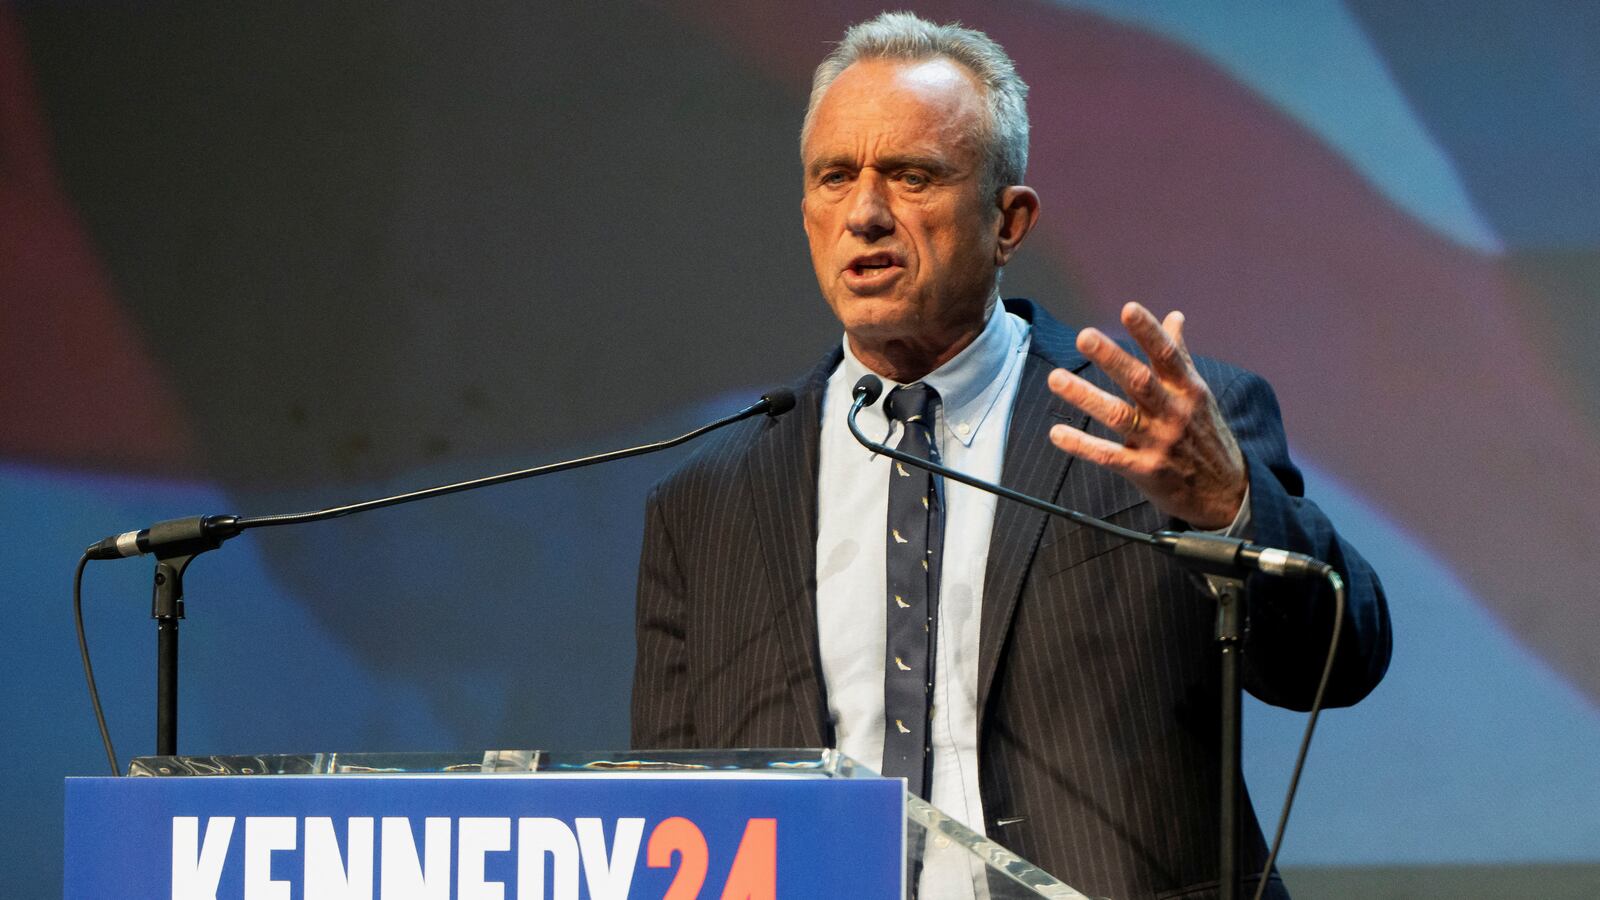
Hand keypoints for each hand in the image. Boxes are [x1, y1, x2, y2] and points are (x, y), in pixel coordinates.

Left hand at [1046, 302, 1246, 529]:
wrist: (1226, 494)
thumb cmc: (1207, 435)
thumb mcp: (1199, 395)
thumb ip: (1180, 355)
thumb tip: (1174, 317)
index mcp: (1188, 389)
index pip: (1167, 355)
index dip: (1148, 331)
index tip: (1128, 309)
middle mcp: (1174, 412)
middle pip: (1140, 381)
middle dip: (1112, 358)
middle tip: (1084, 336)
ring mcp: (1159, 442)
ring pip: (1118, 415)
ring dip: (1085, 397)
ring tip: (1055, 379)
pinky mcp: (1145, 470)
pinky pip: (1109, 456)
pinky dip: (1082, 446)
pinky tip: (1056, 433)